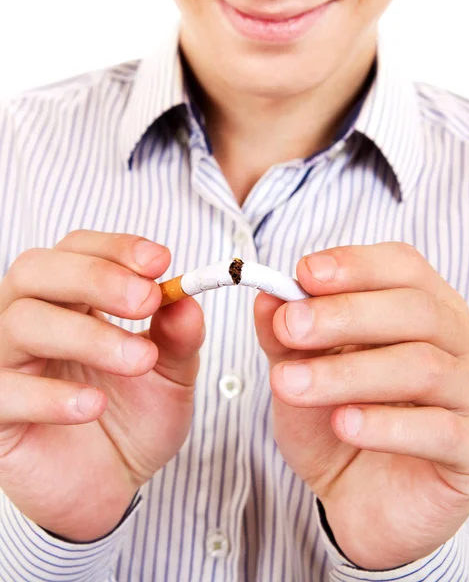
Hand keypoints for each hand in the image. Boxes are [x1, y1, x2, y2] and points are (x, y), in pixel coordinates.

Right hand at [0, 230, 203, 540]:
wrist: (112, 484)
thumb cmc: (133, 419)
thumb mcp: (170, 375)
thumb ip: (178, 337)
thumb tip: (185, 299)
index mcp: (72, 301)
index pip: (78, 250)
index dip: (115, 248)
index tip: (160, 262)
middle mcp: (32, 320)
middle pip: (37, 270)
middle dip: (96, 277)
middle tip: (146, 300)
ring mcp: (7, 364)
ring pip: (22, 322)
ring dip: (87, 335)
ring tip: (139, 359)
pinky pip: (6, 391)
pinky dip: (51, 396)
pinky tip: (93, 406)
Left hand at [254, 242, 468, 569]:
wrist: (358, 498)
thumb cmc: (336, 423)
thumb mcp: (300, 372)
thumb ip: (285, 336)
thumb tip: (268, 297)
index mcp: (419, 313)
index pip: (402, 268)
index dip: (355, 265)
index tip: (303, 274)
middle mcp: (454, 346)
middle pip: (416, 310)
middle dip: (344, 314)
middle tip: (290, 326)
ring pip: (422, 367)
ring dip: (347, 372)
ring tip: (290, 384)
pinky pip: (440, 430)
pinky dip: (384, 424)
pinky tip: (343, 423)